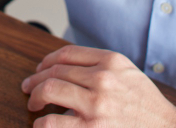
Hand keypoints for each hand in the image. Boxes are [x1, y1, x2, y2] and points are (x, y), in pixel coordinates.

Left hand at [22, 46, 175, 127]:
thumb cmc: (146, 104)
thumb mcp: (127, 72)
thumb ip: (100, 64)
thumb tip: (64, 66)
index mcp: (111, 61)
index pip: (66, 54)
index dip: (46, 61)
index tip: (40, 69)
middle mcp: (102, 78)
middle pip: (54, 71)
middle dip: (35, 80)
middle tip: (29, 88)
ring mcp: (96, 104)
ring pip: (50, 89)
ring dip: (36, 96)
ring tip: (34, 104)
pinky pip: (53, 122)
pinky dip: (42, 122)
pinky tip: (42, 124)